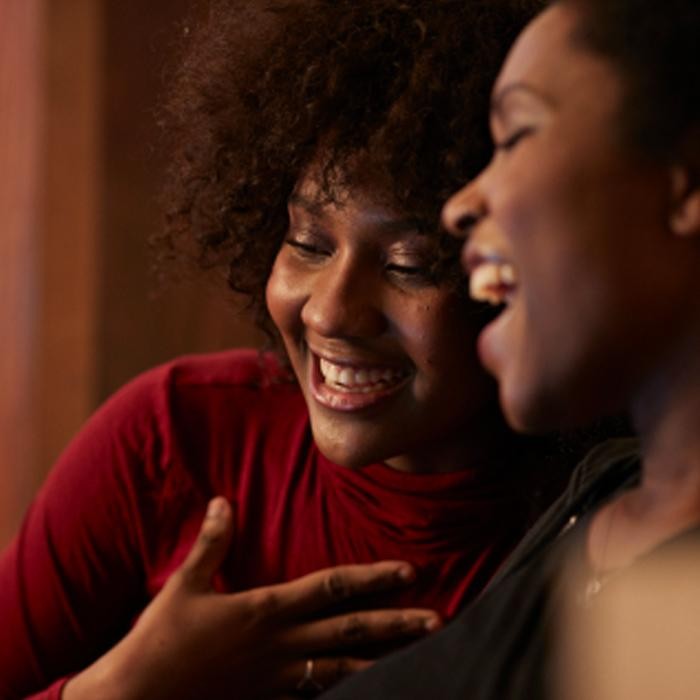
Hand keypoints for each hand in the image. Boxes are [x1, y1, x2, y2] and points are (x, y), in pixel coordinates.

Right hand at [63, 497, 440, 699]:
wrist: (138, 699)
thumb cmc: (160, 639)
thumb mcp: (185, 584)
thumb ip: (212, 543)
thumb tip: (224, 500)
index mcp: (266, 609)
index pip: (331, 587)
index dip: (372, 578)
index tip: (408, 571)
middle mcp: (281, 644)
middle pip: (350, 631)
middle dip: (396, 624)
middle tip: (437, 620)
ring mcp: (279, 678)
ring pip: (344, 670)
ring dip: (385, 661)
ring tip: (420, 657)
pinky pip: (317, 697)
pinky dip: (347, 693)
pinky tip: (371, 691)